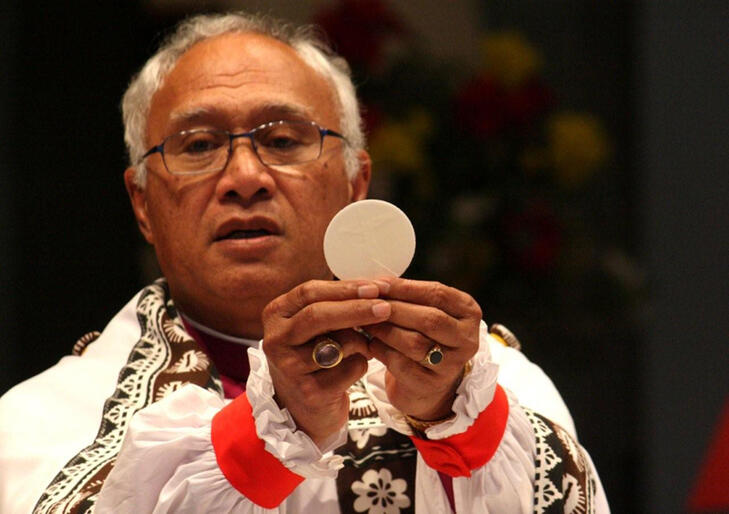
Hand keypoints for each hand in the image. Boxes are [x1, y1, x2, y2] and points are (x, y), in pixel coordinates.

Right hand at [261, 279, 390, 446]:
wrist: (302, 408)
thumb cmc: (313, 356)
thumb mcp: (315, 326)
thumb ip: (338, 303)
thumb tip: (380, 284)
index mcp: (276, 314)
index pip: (310, 292)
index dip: (345, 288)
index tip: (375, 287)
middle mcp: (275, 339)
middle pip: (319, 315)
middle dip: (357, 309)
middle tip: (386, 308)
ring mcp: (289, 367)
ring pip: (338, 343)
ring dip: (362, 342)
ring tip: (363, 346)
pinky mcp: (309, 392)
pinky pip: (350, 368)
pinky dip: (360, 365)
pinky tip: (352, 370)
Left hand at [363, 278, 481, 420]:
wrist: (425, 383)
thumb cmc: (424, 338)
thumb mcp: (425, 311)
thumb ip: (407, 296)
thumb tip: (376, 283)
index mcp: (468, 312)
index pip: (438, 293)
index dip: (405, 287)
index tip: (378, 284)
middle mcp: (467, 339)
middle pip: (429, 319)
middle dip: (394, 309)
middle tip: (366, 304)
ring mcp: (452, 365)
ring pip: (414, 342)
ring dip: (385, 330)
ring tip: (366, 323)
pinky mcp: (431, 384)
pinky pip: (402, 364)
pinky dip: (382, 350)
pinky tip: (370, 343)